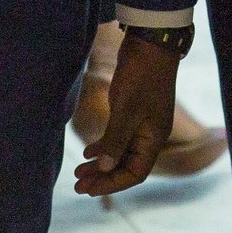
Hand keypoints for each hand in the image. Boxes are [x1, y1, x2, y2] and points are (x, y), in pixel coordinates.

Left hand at [73, 34, 177, 196]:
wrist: (150, 43)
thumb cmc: (141, 75)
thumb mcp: (126, 109)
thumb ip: (116, 140)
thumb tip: (105, 168)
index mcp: (154, 138)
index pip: (135, 173)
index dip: (112, 184)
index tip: (89, 189)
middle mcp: (149, 135)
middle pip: (126, 166)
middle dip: (103, 177)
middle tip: (77, 187)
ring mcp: (141, 124)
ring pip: (120, 153)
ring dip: (100, 164)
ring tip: (78, 174)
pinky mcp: (132, 112)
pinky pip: (118, 138)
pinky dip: (103, 147)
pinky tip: (87, 152)